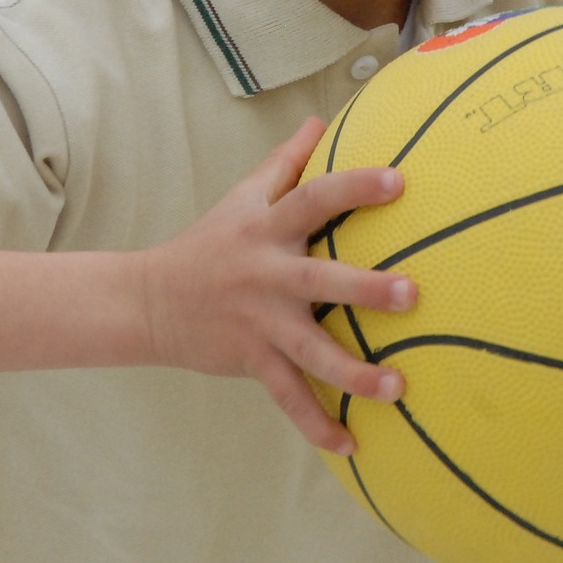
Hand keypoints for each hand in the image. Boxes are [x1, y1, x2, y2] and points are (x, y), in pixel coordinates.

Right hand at [137, 117, 415, 454]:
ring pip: (309, 352)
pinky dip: (315, 424)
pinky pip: (287, 398)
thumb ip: (285, 162)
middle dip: (364, 289)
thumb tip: (322, 119)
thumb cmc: (209, 243)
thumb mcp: (242, 197)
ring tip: (397, 387)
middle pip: (319, 281)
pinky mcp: (250, 360)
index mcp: (267, 230)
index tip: (398, 180)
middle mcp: (266, 275)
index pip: (313, 199)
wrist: (150, 301)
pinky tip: (351, 443)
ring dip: (353, 373)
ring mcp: (259, 323)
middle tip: (412, 295)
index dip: (353, 188)